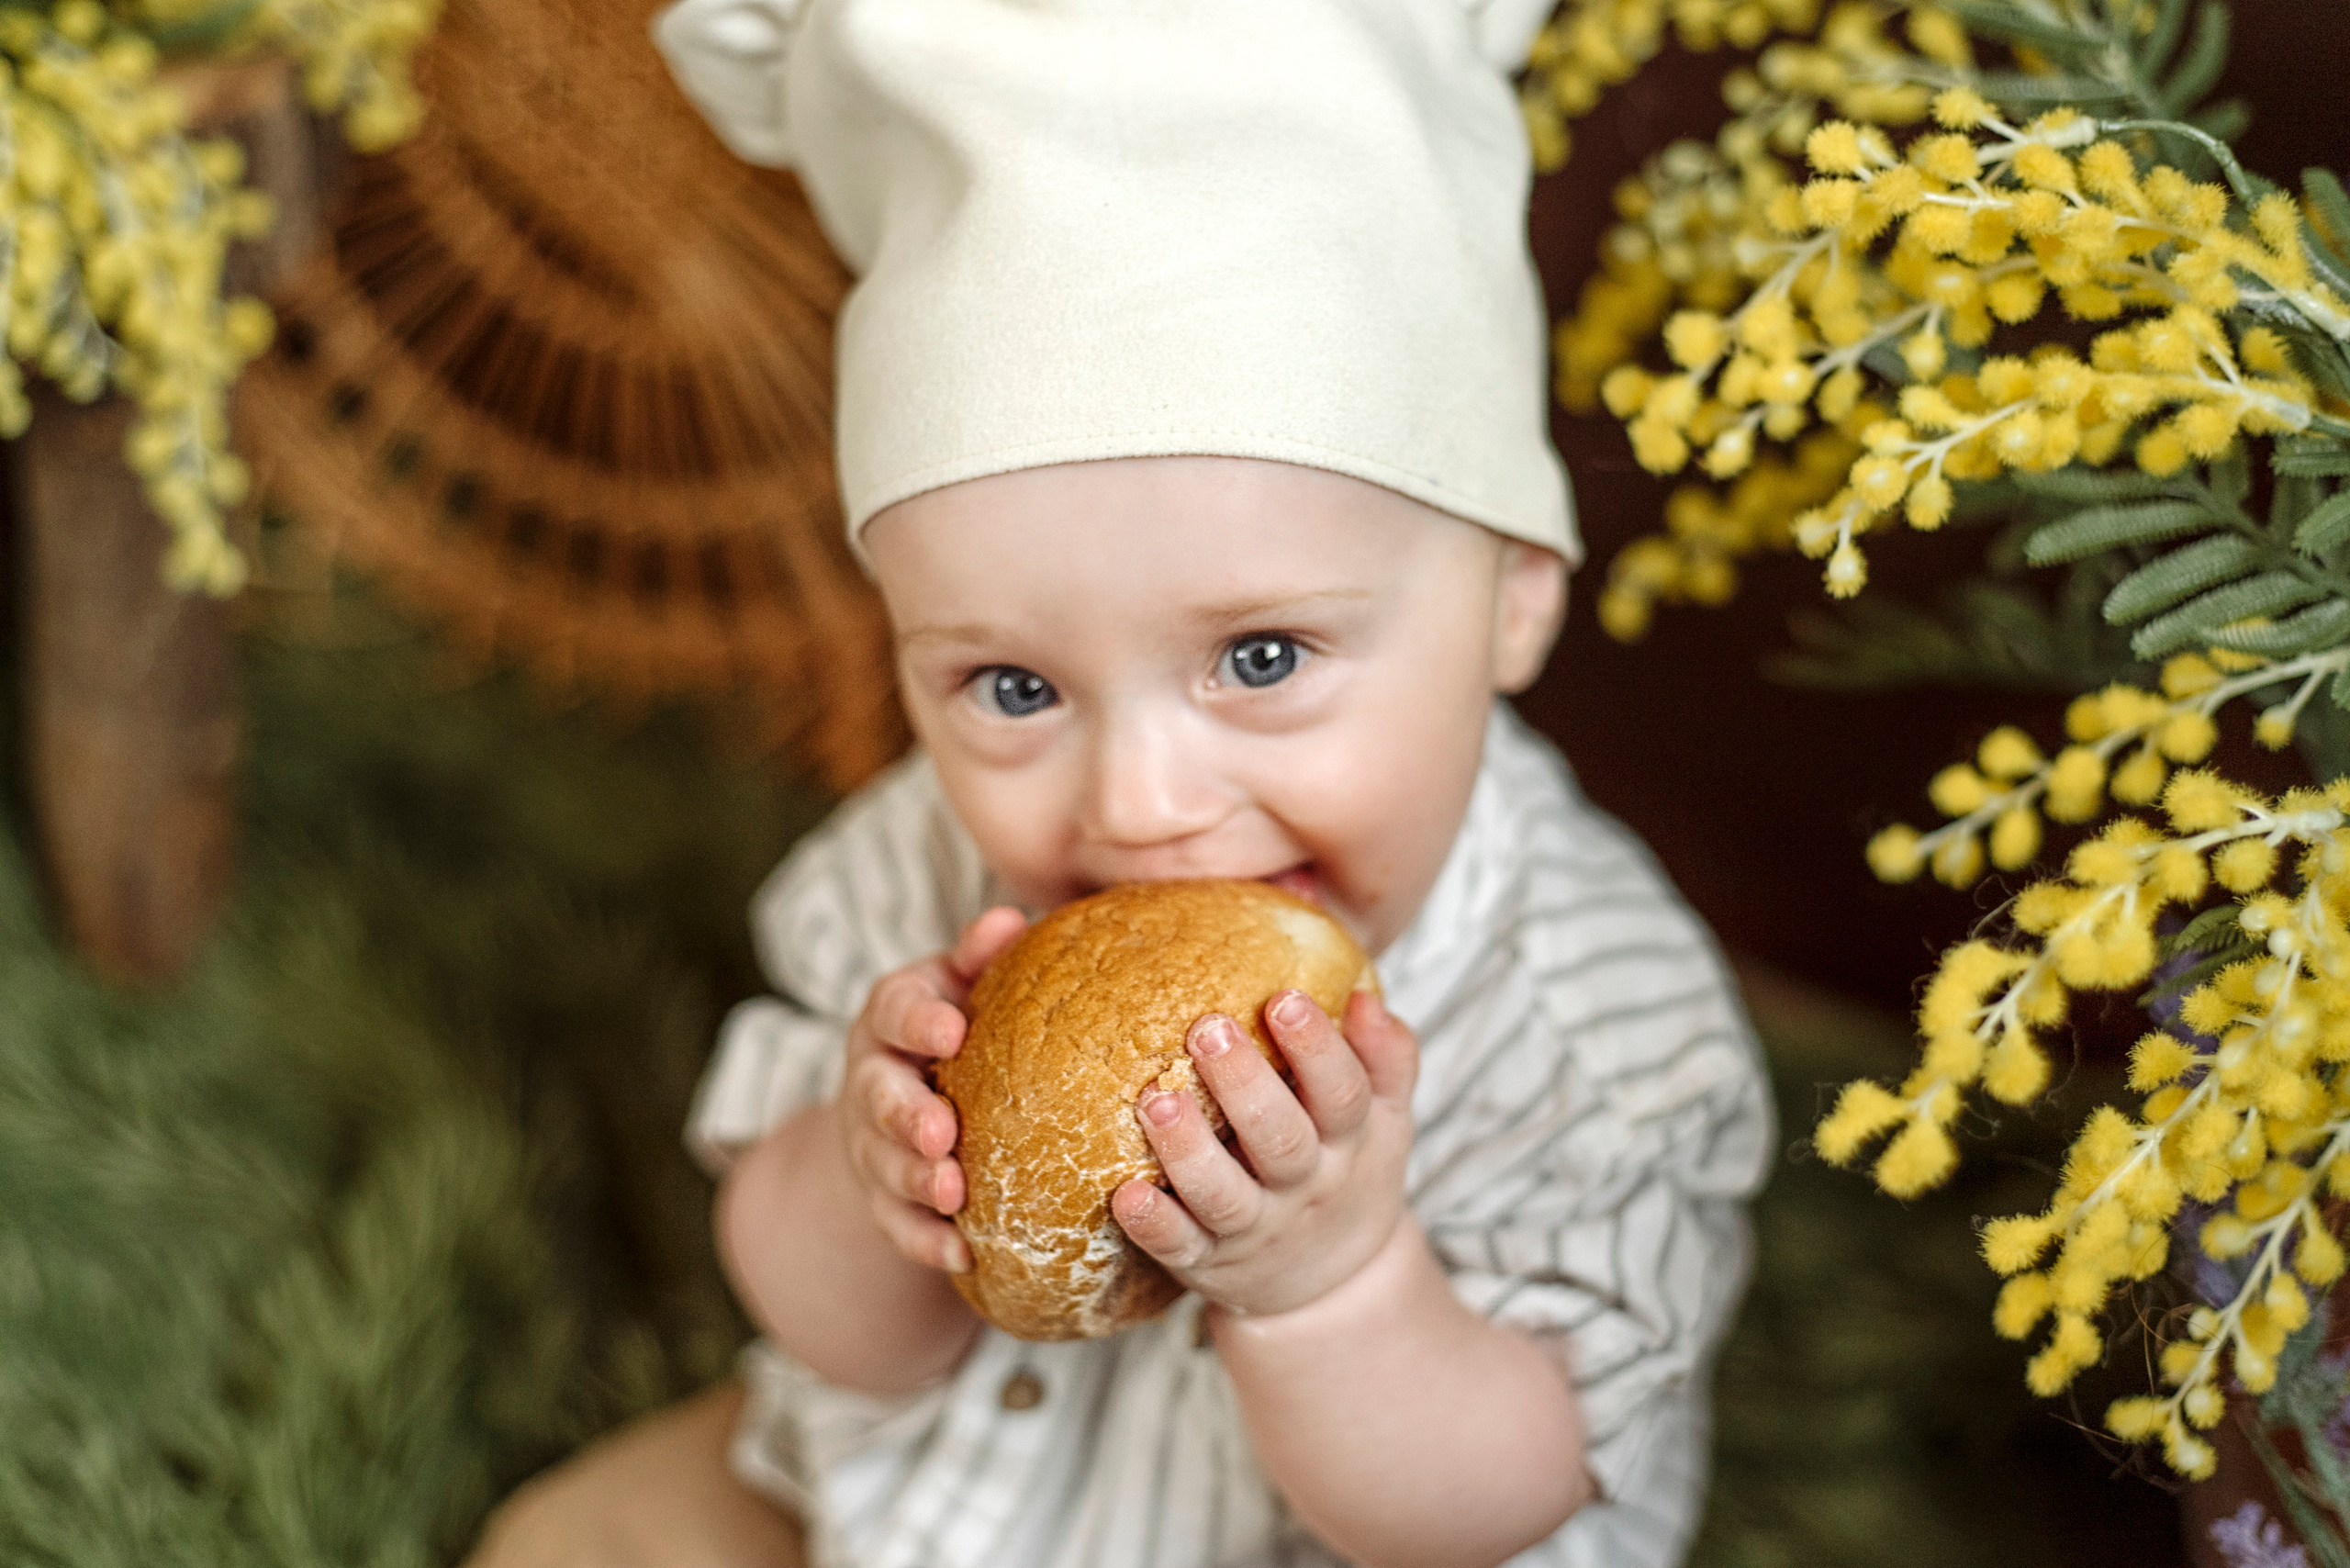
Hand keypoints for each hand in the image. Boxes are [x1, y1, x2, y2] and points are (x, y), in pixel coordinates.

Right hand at [838, 906, 1027, 1273]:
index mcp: (890, 1017)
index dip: (918, 1020)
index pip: (894, 1011)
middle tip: (941, 1131)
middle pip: (878, 1097)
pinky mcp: (880, 1197)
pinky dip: (925, 1241)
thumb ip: (979, 957)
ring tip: (952, 1195)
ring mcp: (870, 1142)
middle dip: (905, 1115)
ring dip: (915, 1181)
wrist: (900, 1102)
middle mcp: (871, 1078)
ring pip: (884, 1165)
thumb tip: (1007, 919)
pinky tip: (962, 1256)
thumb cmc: (953, 1029)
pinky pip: (898, 1224)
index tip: (951, 1029)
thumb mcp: (959, 985)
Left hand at [1110, 989, 1416, 1318]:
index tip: (1283, 999)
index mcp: (1349, 1143)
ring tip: (1157, 1099)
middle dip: (1244, 1084)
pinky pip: (1179, 1246)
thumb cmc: (1350, 1171)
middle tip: (1208, 1028)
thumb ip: (1386, 1057)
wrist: (1337, 1285)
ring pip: (1222, 1194)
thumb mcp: (1387, 1120)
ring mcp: (1253, 1228)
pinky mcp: (1206, 1260)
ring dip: (1188, 1149)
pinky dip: (1154, 1225)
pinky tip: (1127, 1195)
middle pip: (1280, 1140)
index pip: (1342, 1095)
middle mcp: (1303, 1187)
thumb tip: (1364, 999)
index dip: (1317, 1048)